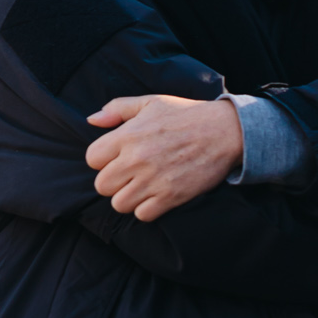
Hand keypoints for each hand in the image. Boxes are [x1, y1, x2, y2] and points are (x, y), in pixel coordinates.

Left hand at [85, 94, 242, 221]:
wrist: (225, 131)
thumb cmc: (187, 115)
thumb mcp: (151, 102)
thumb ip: (118, 109)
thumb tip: (92, 119)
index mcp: (128, 135)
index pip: (93, 159)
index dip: (102, 160)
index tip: (117, 159)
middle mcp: (136, 159)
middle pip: (102, 186)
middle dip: (113, 182)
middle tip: (129, 176)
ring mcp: (153, 180)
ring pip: (119, 204)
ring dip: (128, 198)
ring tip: (142, 188)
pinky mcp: (171, 196)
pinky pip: (143, 215)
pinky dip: (147, 209)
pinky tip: (156, 197)